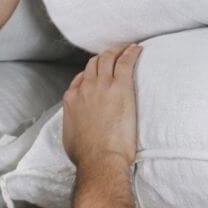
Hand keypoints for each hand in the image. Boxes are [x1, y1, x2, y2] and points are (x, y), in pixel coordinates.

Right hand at [62, 43, 142, 169]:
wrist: (100, 159)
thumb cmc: (86, 155)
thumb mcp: (70, 136)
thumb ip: (74, 123)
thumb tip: (79, 125)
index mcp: (72, 99)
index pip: (81, 78)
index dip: (91, 73)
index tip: (99, 74)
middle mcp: (85, 88)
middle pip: (94, 64)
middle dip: (104, 57)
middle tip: (115, 54)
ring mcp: (102, 85)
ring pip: (108, 58)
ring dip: (117, 51)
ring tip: (127, 48)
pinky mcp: (120, 86)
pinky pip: (126, 62)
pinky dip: (131, 52)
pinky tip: (137, 48)